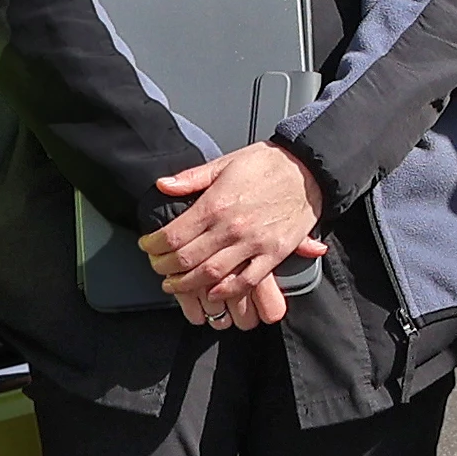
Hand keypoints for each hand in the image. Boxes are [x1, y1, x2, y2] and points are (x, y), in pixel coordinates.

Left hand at [149, 139, 327, 330]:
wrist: (309, 170)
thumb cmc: (268, 164)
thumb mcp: (225, 163)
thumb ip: (192, 178)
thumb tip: (163, 185)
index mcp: (216, 204)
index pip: (174, 235)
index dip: (154, 246)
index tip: (147, 247)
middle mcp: (232, 227)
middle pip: (187, 258)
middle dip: (165, 268)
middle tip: (157, 268)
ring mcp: (253, 244)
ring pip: (211, 274)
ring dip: (188, 284)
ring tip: (175, 285)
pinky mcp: (273, 254)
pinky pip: (247, 281)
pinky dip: (226, 290)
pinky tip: (213, 292)